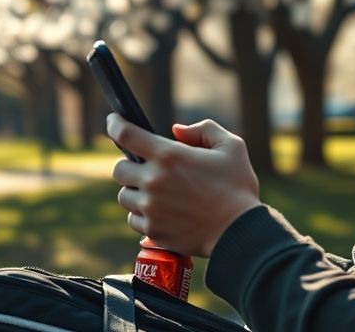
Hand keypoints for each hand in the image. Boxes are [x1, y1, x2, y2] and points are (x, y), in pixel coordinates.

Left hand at [107, 113, 261, 257]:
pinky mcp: (153, 231)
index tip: (114, 122)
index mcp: (169, 156)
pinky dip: (143, 215)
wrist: (240, 232)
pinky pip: (133, 220)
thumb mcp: (232, 147)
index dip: (115, 125)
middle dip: (130, 166)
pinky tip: (162, 213)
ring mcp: (151, 208)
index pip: (126, 134)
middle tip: (148, 169)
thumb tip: (177, 130)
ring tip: (157, 194)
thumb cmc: (238, 188)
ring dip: (136, 192)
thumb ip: (204, 130)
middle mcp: (154, 181)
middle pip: (119, 169)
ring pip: (124, 196)